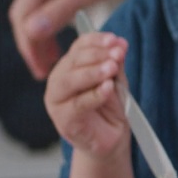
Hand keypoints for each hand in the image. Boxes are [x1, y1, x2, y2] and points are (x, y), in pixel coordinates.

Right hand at [9, 0, 177, 79]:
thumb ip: (60, 10)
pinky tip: (64, 31)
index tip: (40, 68)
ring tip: (55, 56)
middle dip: (34, 41)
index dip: (29, 45)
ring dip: (44, 30)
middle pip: (26, 10)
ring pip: (38, 4)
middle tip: (45, 67)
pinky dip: (53, 16)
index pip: (23, 15)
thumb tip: (32, 31)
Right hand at [43, 32, 130, 159]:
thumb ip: (116, 64)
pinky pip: (77, 105)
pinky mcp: (63, 120)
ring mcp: (57, 101)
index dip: (96, 41)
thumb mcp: (116, 81)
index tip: (115, 39)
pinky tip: (107, 88)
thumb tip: (121, 44)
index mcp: (70, 67)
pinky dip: (94, 95)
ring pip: (69, 81)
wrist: (111, 138)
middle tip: (116, 54)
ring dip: (92, 72)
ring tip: (112, 68)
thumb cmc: (110, 108)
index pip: (78, 47)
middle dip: (96, 55)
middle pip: (72, 61)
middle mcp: (59, 80)